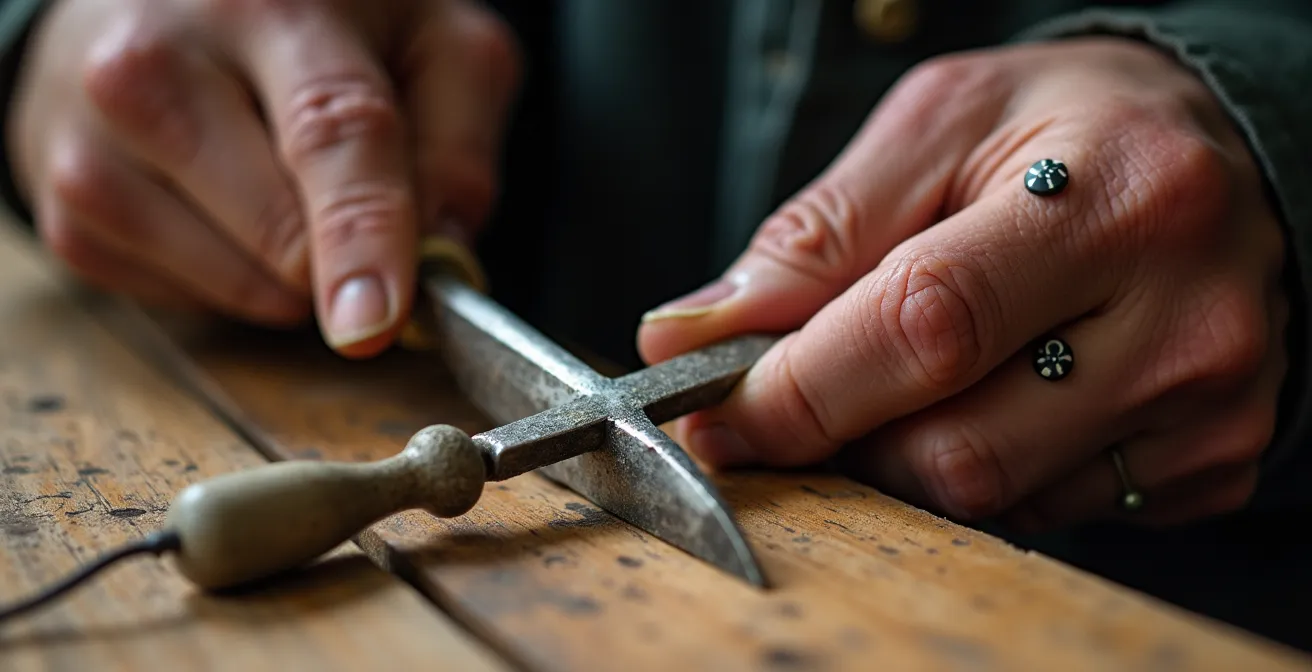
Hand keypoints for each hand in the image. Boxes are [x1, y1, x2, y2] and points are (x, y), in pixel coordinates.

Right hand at [8, 0, 518, 356]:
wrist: (159, 3)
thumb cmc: (311, 23)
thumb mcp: (428, 43)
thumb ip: (458, 144)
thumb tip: (441, 254)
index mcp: (272, 8)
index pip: (330, 132)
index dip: (361, 235)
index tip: (374, 320)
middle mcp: (158, 64)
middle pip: (283, 231)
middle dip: (347, 256)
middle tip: (354, 197)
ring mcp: (94, 141)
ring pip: (242, 286)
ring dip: (293, 273)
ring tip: (277, 178)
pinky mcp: (68, 212)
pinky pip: (191, 304)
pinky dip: (235, 280)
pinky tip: (222, 202)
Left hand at [637, 37, 1287, 531]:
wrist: (1228, 153)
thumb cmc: (1072, 128)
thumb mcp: (939, 127)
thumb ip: (814, 234)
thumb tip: (687, 338)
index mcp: (1115, 199)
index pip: (926, 328)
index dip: (798, 388)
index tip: (715, 409)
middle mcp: (1185, 319)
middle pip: (953, 448)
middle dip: (842, 433)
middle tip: (807, 386)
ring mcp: (1208, 410)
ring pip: (988, 498)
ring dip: (905, 454)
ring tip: (916, 372)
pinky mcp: (1212, 464)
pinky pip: (1041, 513)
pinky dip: (981, 469)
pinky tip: (1000, 393)